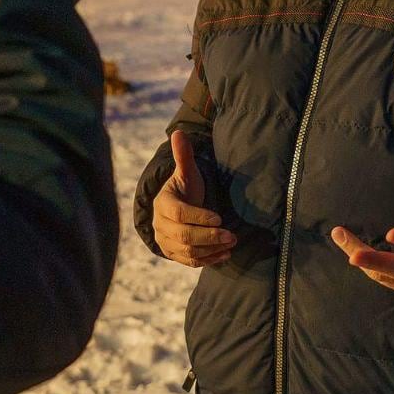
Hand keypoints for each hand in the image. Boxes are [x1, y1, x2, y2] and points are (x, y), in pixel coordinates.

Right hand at [152, 131, 236, 267]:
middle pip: (184, 236)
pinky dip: (208, 260)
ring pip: (187, 251)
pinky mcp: (173, 254)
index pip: (180, 214)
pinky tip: (225, 254)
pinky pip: (189, 261)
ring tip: (232, 243)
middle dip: (210, 236)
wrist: (173, 208)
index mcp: (163, 203)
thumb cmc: (184, 188)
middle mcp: (160, 224)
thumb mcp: (186, 172)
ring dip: (211, 249)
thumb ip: (184, 155)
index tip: (220, 217)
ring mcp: (165, 241)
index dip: (199, 217)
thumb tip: (178, 133)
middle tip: (232, 235)